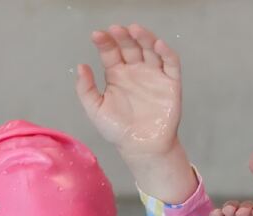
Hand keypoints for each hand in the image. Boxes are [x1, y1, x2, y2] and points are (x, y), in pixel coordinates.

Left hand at [75, 23, 195, 201]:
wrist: (142, 148)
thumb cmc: (119, 131)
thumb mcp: (95, 110)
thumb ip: (85, 89)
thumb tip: (81, 66)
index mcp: (117, 74)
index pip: (111, 51)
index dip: (105, 41)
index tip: (97, 36)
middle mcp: (135, 71)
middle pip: (130, 46)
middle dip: (123, 36)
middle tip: (117, 29)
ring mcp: (154, 76)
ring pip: (151, 49)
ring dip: (145, 38)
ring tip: (136, 30)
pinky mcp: (171, 84)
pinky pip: (171, 64)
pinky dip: (167, 53)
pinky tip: (159, 45)